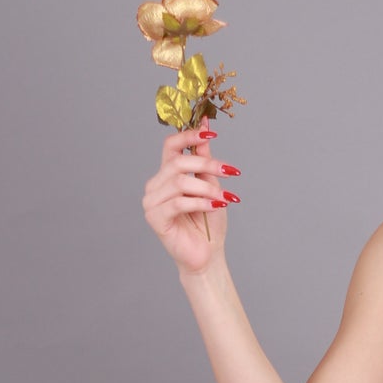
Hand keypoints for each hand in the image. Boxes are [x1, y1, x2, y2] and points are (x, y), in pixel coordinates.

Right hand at [142, 123, 239, 273]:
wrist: (207, 255)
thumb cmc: (208, 222)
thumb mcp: (210, 185)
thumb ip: (203, 159)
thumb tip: (206, 127)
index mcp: (166, 175)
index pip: (170, 146)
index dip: (188, 136)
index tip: (211, 133)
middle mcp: (155, 186)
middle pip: (177, 162)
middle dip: (207, 164)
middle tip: (230, 171)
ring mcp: (152, 202)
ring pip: (180, 182)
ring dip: (207, 187)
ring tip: (225, 197)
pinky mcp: (155, 218)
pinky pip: (178, 203)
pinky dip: (200, 202)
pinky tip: (216, 206)